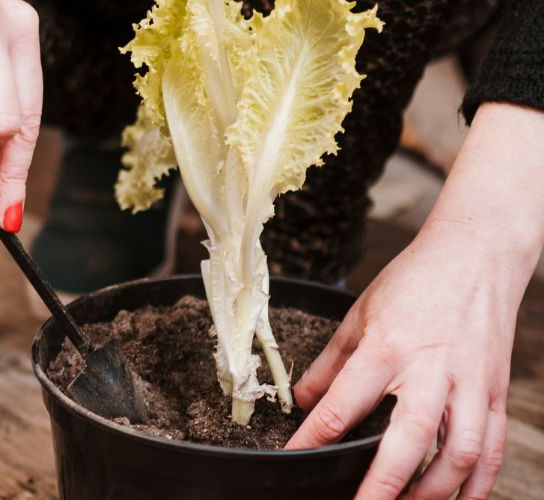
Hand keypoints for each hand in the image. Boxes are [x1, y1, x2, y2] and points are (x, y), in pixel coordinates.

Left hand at [286, 103, 543, 498]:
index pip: (343, 403)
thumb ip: (329, 362)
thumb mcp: (359, 314)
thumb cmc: (415, 281)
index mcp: (387, 346)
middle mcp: (431, 368)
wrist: (476, 254)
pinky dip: (479, 481)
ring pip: (460, 450)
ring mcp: (469, 382)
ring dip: (435, 491)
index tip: (295, 459)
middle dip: (385, 482)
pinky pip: (493, 445)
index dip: (314, 438)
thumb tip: (301, 401)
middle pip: (410, 436)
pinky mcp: (495, 390)